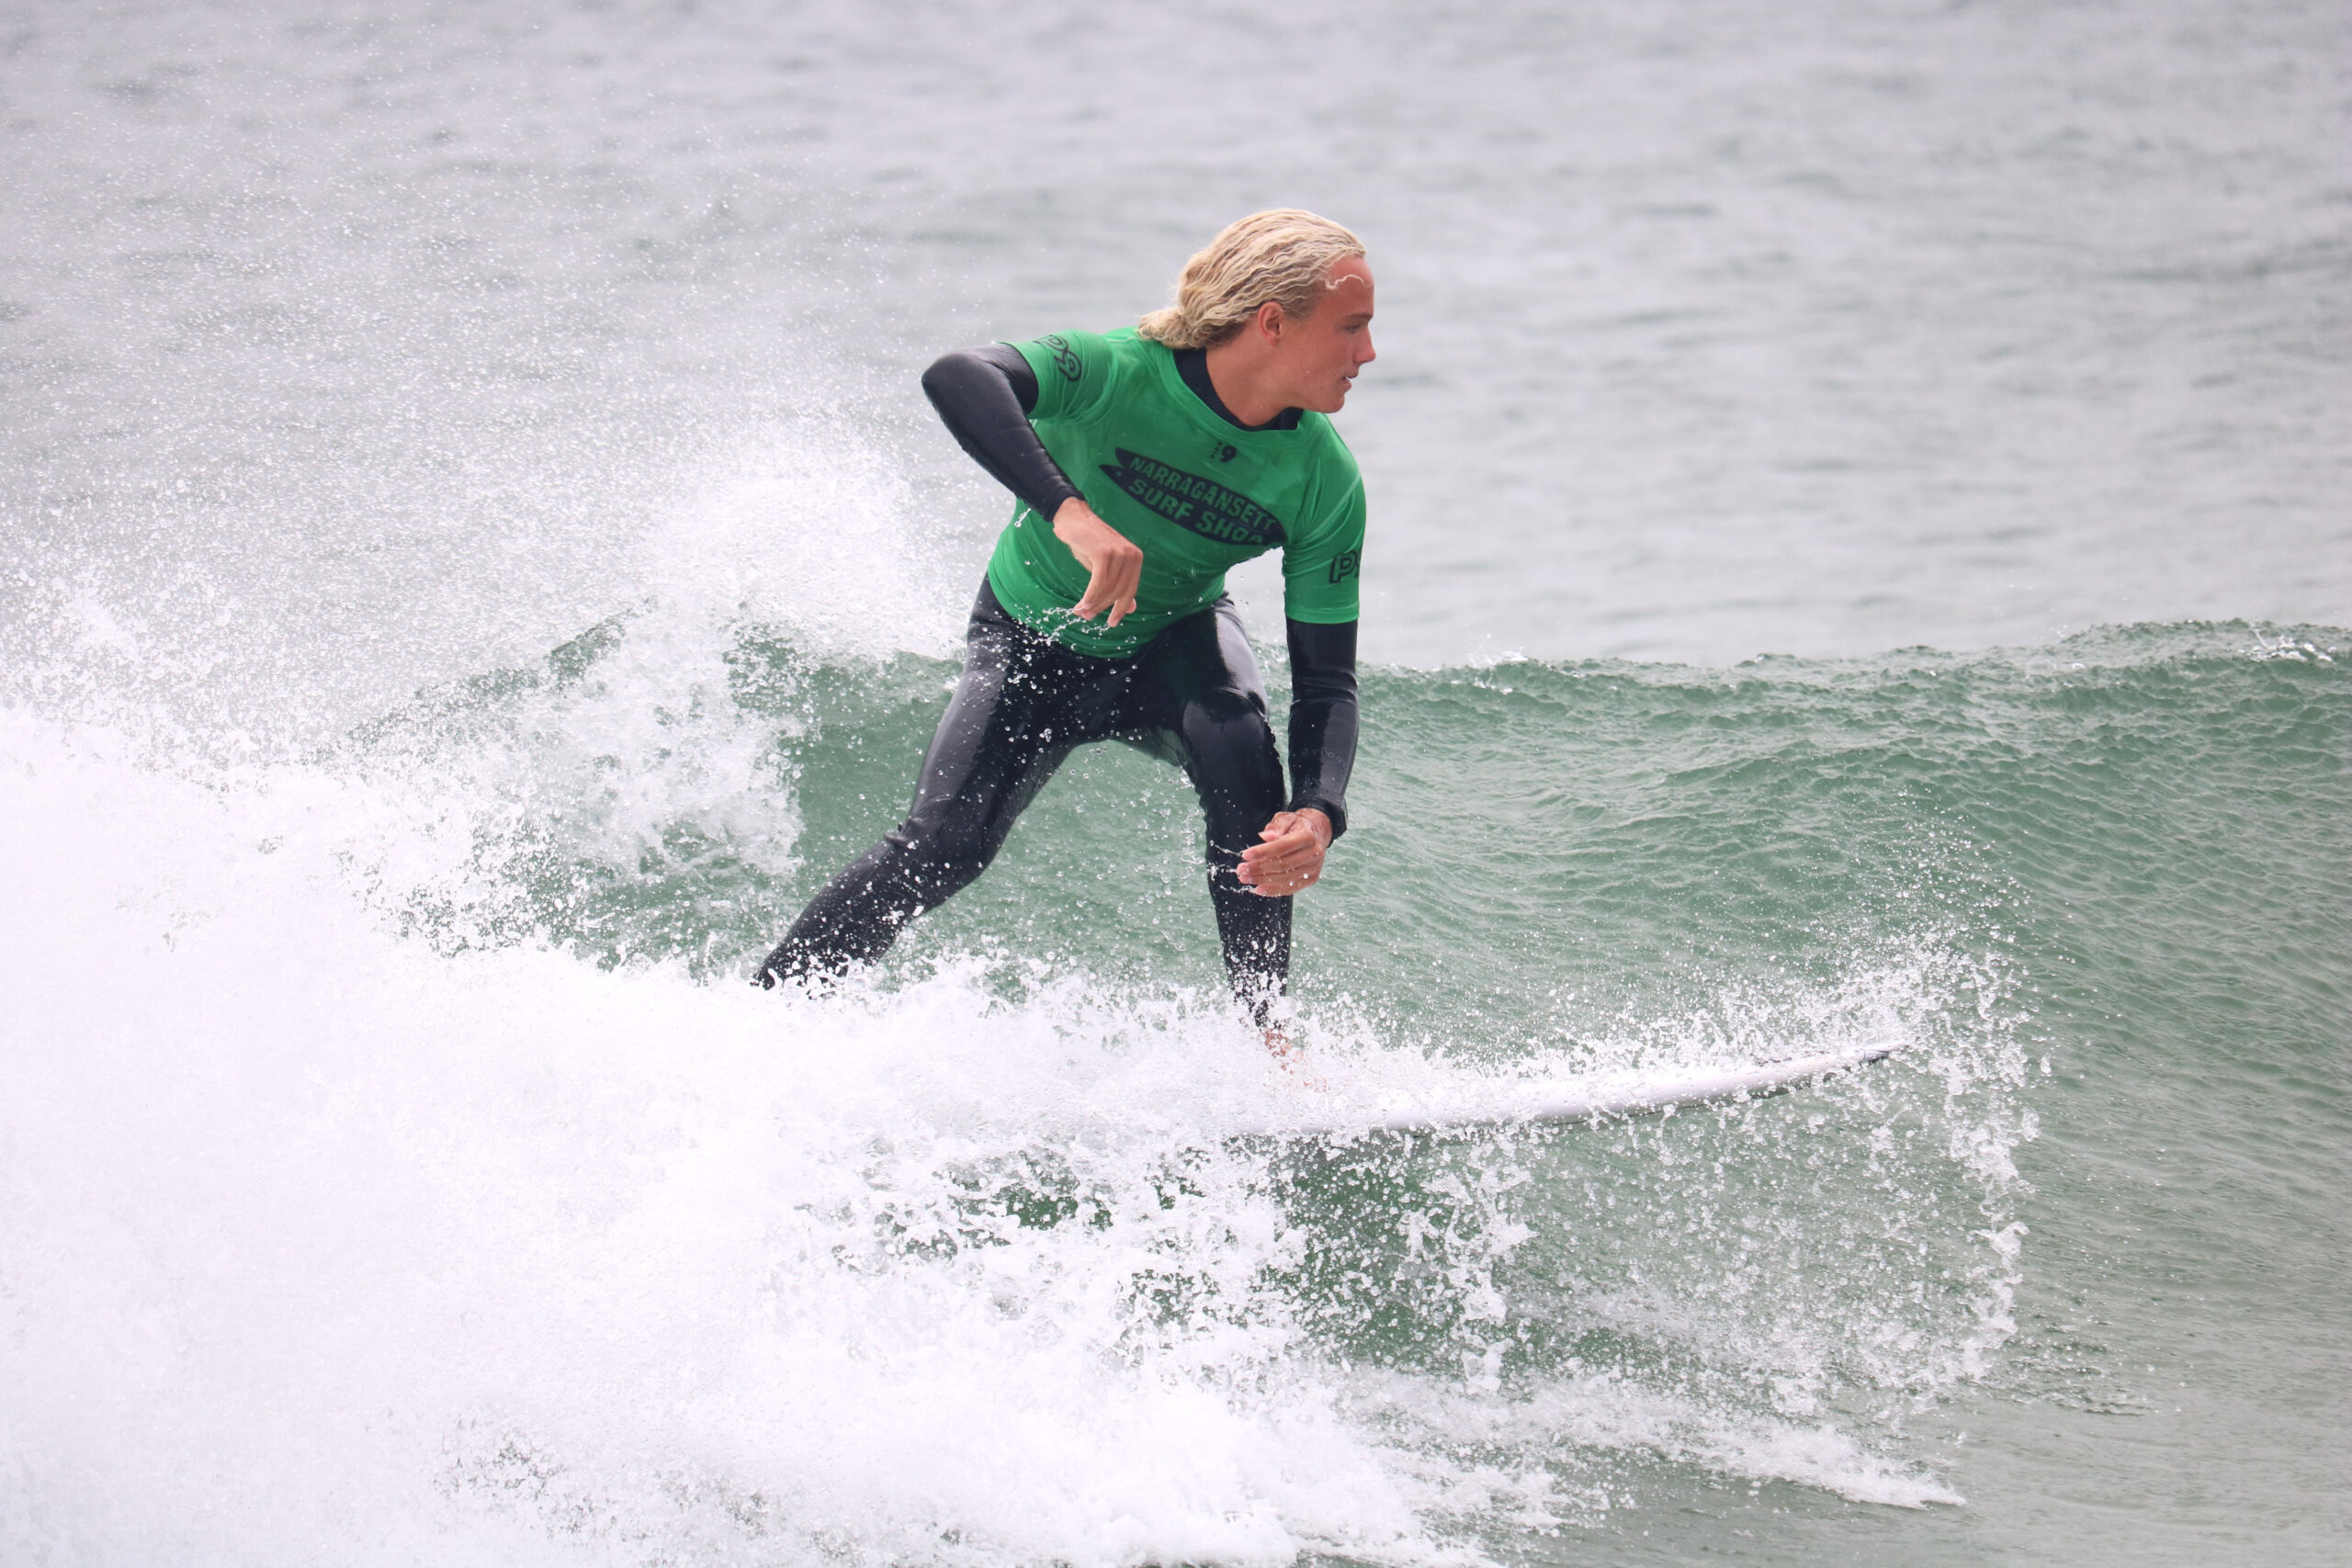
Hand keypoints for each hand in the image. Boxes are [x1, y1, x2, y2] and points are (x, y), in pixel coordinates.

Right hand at [1052, 498, 1141, 627]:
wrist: (1074, 518)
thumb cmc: (1089, 543)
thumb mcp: (1107, 566)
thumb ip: (1119, 584)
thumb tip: (1132, 608)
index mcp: (1135, 558)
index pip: (1130, 590)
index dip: (1120, 608)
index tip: (1112, 622)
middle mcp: (1131, 555)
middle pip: (1118, 591)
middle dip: (1101, 607)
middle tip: (1086, 616)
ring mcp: (1119, 553)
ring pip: (1107, 588)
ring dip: (1092, 603)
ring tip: (1080, 611)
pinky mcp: (1104, 553)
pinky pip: (1098, 582)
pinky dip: (1090, 596)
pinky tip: (1082, 604)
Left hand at [1236, 808, 1331, 897]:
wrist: (1316, 834)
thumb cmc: (1296, 825)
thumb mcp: (1286, 818)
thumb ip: (1276, 827)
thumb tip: (1266, 836)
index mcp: (1308, 836)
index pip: (1283, 846)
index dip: (1263, 852)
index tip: (1245, 855)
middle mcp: (1314, 853)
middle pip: (1284, 865)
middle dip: (1259, 868)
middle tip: (1241, 869)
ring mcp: (1314, 868)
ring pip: (1286, 879)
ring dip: (1263, 881)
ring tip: (1245, 878)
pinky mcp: (1312, 878)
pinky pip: (1291, 888)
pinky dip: (1273, 891)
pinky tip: (1258, 889)